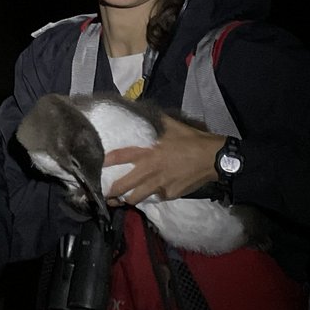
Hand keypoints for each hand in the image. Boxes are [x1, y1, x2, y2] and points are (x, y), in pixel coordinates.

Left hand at [104, 114, 225, 204]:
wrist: (213, 158)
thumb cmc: (192, 140)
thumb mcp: (172, 126)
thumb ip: (155, 121)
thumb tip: (143, 109)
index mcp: (147, 152)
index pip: (118, 157)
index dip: (105, 163)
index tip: (96, 166)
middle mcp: (149, 171)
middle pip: (121, 187)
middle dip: (110, 192)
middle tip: (105, 194)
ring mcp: (158, 185)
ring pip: (134, 198)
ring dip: (127, 199)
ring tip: (122, 200)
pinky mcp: (169, 195)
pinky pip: (155, 198)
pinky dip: (151, 197)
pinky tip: (150, 195)